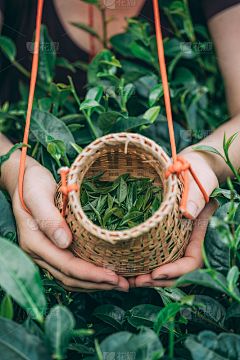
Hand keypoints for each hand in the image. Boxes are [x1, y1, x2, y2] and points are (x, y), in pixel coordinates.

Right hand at [11, 158, 128, 291]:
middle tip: (125, 285)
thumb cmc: (30, 184)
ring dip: (96, 283)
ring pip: (71, 277)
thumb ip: (48, 218)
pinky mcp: (54, 249)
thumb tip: (65, 242)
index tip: (114, 277)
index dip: (91, 274)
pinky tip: (105, 273)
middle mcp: (40, 253)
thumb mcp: (37, 196)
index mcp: (35, 243)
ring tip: (121, 283)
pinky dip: (89, 275)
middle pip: (70, 278)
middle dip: (98, 284)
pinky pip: (72, 269)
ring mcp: (47, 253)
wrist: (24, 180)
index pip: (66, 265)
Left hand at [128, 150, 218, 287]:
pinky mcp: (166, 234)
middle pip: (177, 271)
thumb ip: (196, 197)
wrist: (193, 166)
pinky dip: (146, 262)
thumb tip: (188, 214)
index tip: (156, 273)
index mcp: (201, 232)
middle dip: (158, 279)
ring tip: (129, 279)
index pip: (192, 261)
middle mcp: (189, 240)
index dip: (175, 271)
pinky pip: (159, 253)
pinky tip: (130, 265)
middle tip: (136, 282)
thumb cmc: (199, 172)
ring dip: (150, 275)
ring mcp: (178, 239)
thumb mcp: (200, 182)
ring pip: (167, 265)